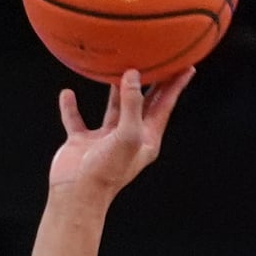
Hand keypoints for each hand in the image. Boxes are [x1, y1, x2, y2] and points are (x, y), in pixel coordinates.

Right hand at [48, 68, 193, 199]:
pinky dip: (71, 107)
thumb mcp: (127, 134)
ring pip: (113, 108)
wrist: (77, 196)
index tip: (187, 67)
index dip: (176, 86)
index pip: (164, 106)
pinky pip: (76, 119)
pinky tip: (68, 94)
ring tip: (120, 67)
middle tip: (158, 59)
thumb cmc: (106, 171)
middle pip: (142, 104)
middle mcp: (127, 138)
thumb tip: (132, 75)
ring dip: (115, 90)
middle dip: (151, 83)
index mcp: (145, 139)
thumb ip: (132, 104)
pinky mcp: (82, 143)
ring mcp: (104, 140)